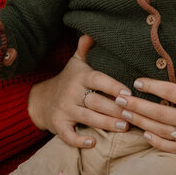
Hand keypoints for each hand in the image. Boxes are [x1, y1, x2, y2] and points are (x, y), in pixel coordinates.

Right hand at [25, 34, 130, 149]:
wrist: (41, 100)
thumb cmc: (67, 80)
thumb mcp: (75, 63)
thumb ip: (86, 48)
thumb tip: (92, 31)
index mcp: (80, 76)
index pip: (98, 79)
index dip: (113, 86)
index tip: (129, 93)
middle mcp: (71, 92)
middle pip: (96, 101)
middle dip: (115, 109)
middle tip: (134, 115)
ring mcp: (64, 109)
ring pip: (88, 117)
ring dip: (106, 124)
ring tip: (124, 127)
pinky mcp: (58, 124)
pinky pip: (68, 135)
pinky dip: (79, 140)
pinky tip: (93, 143)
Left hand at [115, 61, 175, 158]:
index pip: (170, 92)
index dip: (150, 86)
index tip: (136, 81)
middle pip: (159, 112)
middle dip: (136, 105)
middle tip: (118, 98)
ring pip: (162, 131)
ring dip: (141, 122)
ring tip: (125, 113)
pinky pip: (173, 149)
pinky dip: (157, 143)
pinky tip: (145, 135)